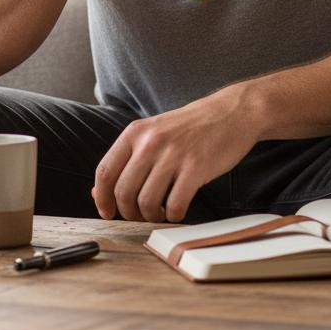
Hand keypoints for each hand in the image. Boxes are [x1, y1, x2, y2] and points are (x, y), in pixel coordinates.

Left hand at [92, 86, 260, 222]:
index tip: (107, 212)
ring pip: (147, 202)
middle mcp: (150, 142)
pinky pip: (175, 205)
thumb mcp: (153, 133)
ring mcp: (173, 154)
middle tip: (140, 216)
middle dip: (128, 212)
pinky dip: (174, 215)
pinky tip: (178, 210)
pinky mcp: (196, 168)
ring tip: (159, 214)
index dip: (102, 198)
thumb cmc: (190, 127)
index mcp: (135, 132)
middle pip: (124, 191)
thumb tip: (99, 191)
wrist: (231, 112)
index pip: (105, 171)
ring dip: (151, 216)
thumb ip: (129, 158)